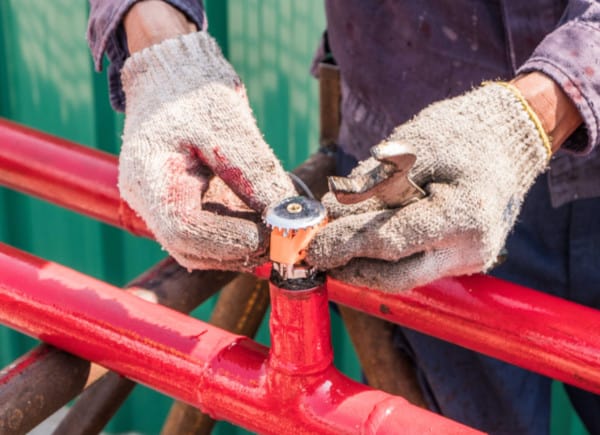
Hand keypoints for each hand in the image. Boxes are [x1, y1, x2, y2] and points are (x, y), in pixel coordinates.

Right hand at [118, 30, 295, 270]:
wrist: (172, 75)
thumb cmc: (192, 90)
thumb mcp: (228, 124)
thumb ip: (255, 172)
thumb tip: (286, 214)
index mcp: (150, 177)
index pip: (182, 229)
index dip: (226, 239)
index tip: (264, 235)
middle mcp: (150, 199)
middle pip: (189, 248)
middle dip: (235, 251)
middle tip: (277, 241)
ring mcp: (164, 204)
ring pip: (199, 248)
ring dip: (238, 249)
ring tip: (275, 234)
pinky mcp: (183, 203)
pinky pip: (207, 233)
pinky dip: (235, 236)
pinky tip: (263, 226)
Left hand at [307, 83, 552, 291]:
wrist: (509, 140)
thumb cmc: (463, 133)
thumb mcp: (412, 147)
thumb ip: (372, 185)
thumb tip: (332, 214)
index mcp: (464, 214)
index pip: (391, 241)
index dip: (346, 244)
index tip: (312, 244)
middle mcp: (471, 248)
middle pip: (396, 276)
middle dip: (350, 267)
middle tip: (317, 253)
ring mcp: (468, 259)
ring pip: (403, 277)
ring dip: (363, 265)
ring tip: (333, 245)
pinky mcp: (459, 259)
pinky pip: (414, 267)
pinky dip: (383, 258)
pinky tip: (360, 242)